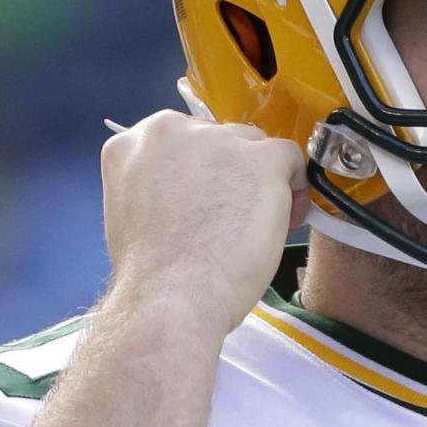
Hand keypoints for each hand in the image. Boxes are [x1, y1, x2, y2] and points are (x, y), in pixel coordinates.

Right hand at [99, 111, 307, 339]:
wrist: (171, 297)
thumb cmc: (153, 274)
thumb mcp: (134, 213)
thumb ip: (160, 186)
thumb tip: (195, 189)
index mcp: (132, 143)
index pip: (181, 141)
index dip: (200, 172)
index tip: (208, 199)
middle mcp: (171, 129)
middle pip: (219, 139)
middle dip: (231, 175)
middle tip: (234, 219)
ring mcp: (217, 140)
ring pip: (254, 147)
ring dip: (261, 182)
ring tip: (258, 226)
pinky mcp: (259, 159)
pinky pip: (289, 156)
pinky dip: (293, 185)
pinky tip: (284, 219)